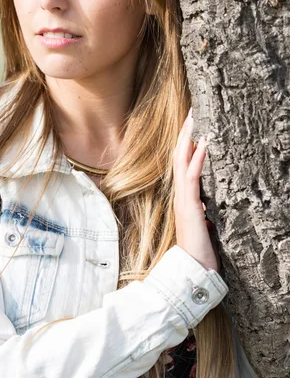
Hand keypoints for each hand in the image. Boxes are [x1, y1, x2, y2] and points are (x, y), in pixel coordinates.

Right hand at [173, 108, 218, 272]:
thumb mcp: (202, 225)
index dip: (185, 144)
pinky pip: (192, 176)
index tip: (192, 125)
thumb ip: (201, 213)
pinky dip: (196, 158)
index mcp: (183, 197)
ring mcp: (183, 198)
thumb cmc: (198, 251)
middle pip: (178, 156)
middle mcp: (180, 194)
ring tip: (194, 118)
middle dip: (184, 133)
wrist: (191, 270)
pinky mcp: (189, 205)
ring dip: (188, 138)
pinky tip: (202, 143)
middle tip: (191, 112)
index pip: (182, 164)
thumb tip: (205, 206)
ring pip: (181, 161)